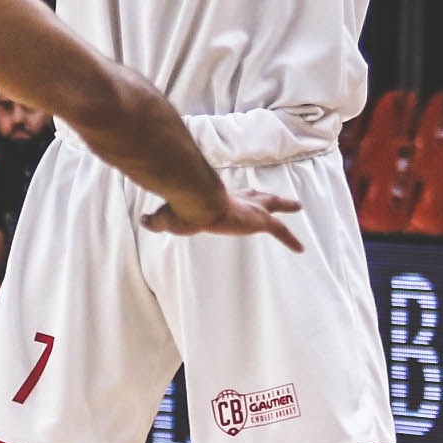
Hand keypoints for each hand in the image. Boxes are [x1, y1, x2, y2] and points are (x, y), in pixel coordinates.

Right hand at [143, 180, 303, 252]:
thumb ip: (156, 220)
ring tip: (297, 205)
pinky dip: (291, 239)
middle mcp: (237, 198)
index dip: (238, 195)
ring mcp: (250, 208)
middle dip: (264, 195)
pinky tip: (301, 249)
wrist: (195, 201)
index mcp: (219, 198)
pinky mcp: (258, 220)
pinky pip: (280, 231)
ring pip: (273, 204)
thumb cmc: (180, 208)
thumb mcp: (166, 218)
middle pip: (255, 194)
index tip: (242, 194)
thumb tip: (141, 220)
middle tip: (274, 195)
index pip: (232, 195)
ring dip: (285, 205)